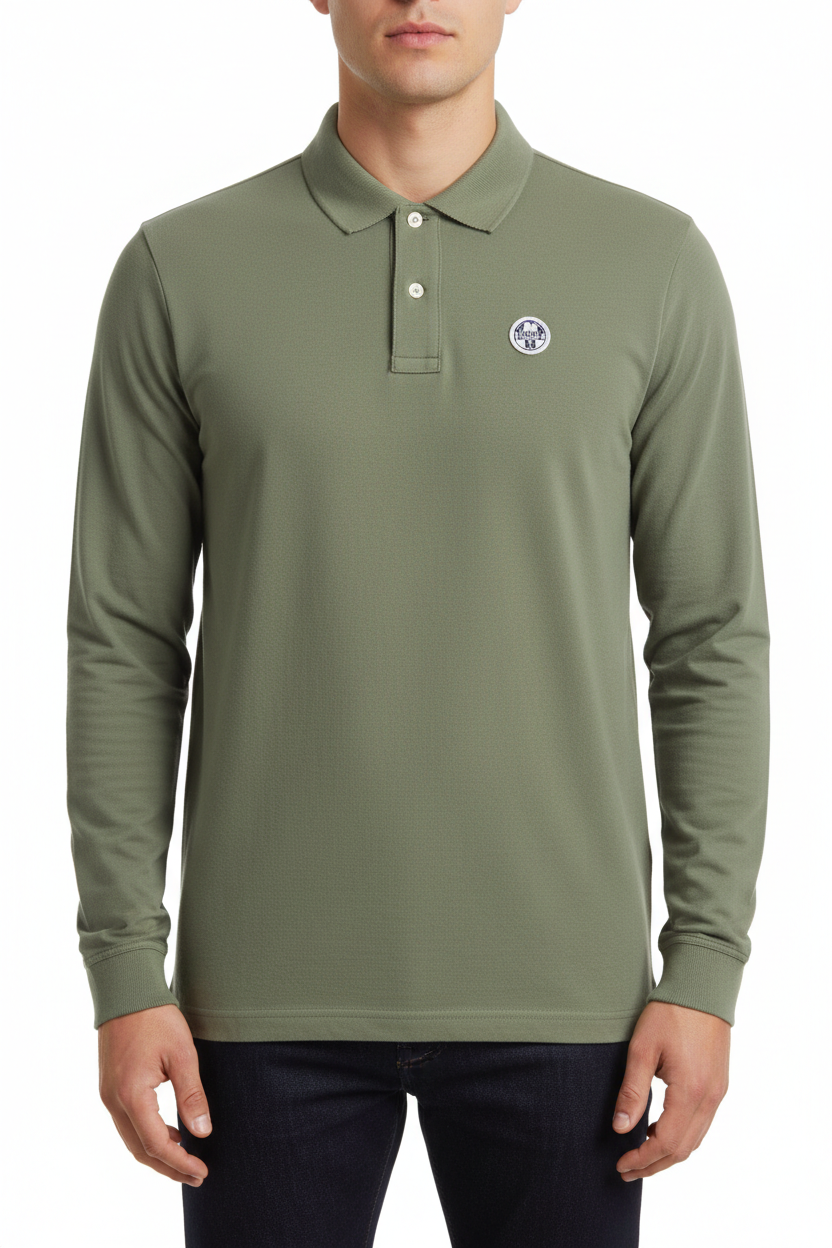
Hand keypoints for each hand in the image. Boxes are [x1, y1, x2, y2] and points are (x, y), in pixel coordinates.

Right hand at [98, 1003, 211, 1185]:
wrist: (126, 991)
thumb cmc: (156, 1018)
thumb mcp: (183, 1054)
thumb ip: (192, 1095)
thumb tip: (203, 1132)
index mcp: (131, 1095)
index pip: (156, 1144)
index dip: (179, 1162)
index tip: (202, 1171)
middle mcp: (113, 1101)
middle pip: (140, 1149)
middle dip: (168, 1167)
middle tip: (196, 1176)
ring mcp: (108, 1095)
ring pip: (131, 1139)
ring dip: (157, 1153)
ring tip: (186, 1159)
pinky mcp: (109, 1087)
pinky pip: (127, 1124)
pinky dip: (147, 1136)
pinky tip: (169, 1132)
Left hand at [612, 1000, 729, 1180]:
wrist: (703, 988)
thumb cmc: (670, 1012)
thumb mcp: (642, 1048)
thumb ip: (632, 1091)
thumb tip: (621, 1128)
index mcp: (690, 1092)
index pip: (667, 1143)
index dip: (643, 1159)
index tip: (622, 1164)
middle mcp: (710, 1098)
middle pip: (683, 1149)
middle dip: (654, 1164)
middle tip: (627, 1170)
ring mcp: (718, 1093)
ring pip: (695, 1140)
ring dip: (669, 1153)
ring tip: (641, 1155)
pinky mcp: (719, 1085)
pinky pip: (702, 1124)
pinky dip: (682, 1136)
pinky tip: (661, 1130)